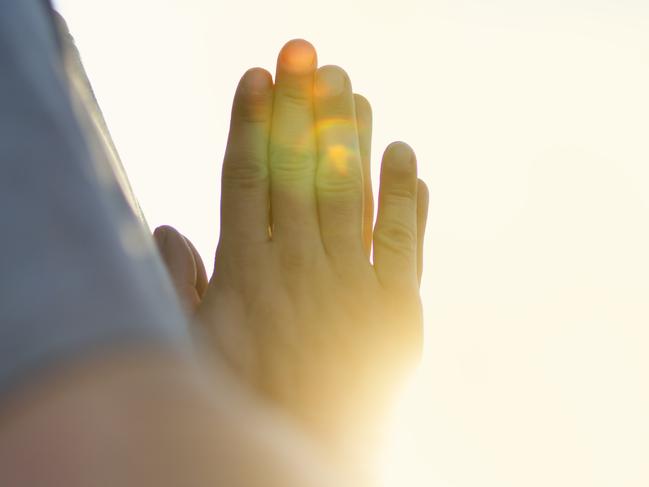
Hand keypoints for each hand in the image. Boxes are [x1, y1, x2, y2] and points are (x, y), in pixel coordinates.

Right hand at [194, 39, 428, 467]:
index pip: (246, 178)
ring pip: (351, 194)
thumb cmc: (240, 398)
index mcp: (245, 272)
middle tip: (309, 56)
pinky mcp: (396, 312)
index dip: (252, 123)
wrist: (305, 455)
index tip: (258, 76)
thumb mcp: (193, 347)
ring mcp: (352, 287)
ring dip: (352, 136)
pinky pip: (403, 242)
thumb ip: (180, 285)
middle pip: (300, 172)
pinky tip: (405, 154)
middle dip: (303, 110)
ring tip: (352, 87)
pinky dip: (406, 196)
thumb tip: (166, 230)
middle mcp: (299, 269)